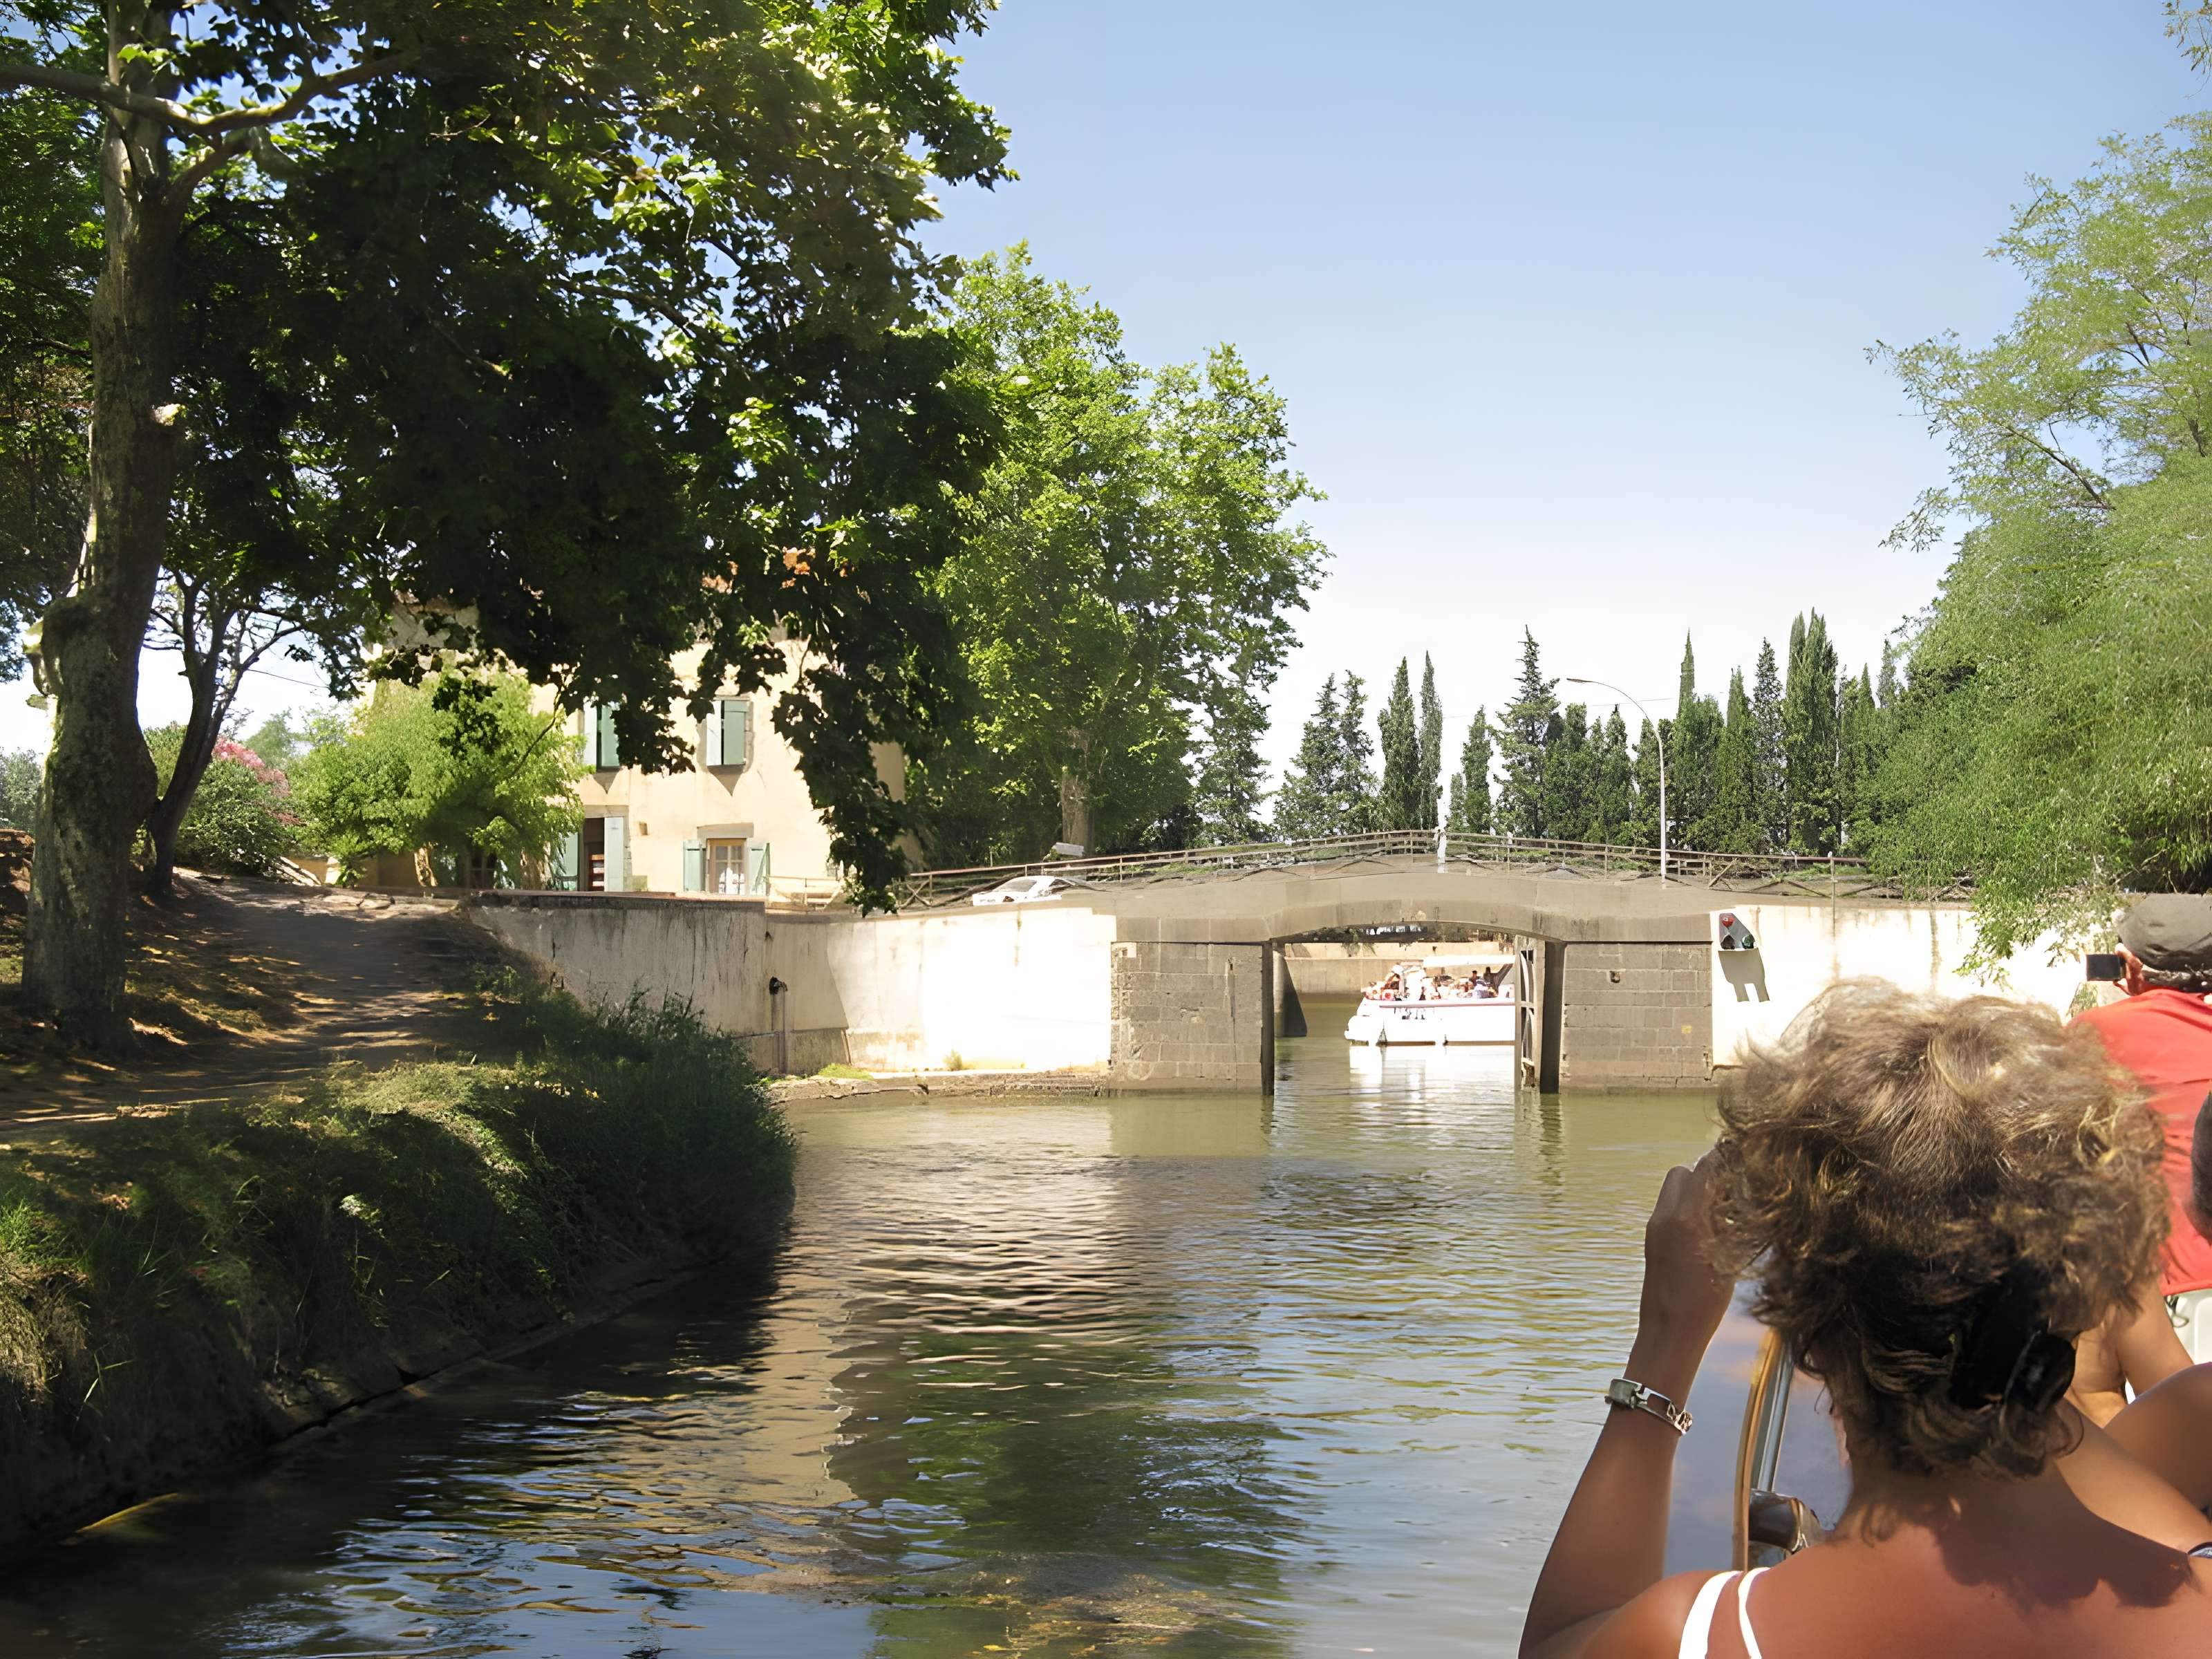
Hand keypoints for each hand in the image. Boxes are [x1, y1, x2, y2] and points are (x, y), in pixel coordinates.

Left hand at [1635, 1158, 1733, 1359]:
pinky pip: (1668, 1209)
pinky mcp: (1650, 1239)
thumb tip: (1738, 1197)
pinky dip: (1687, 1209)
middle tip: (1731, 1192)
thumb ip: (1730, 1224)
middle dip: (1705, 1175)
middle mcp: (1664, 1217)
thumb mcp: (1728, 1261)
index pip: (1704, 1169)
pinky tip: (1707, 1231)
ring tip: (1721, 1214)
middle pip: (1681, 1173)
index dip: (1724, 1159)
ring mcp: (1653, 1227)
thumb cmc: (1704, 1304)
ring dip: (1695, 1192)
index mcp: (1686, 1219)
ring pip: (1672, 1190)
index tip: (1742, 1155)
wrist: (1668, 1332)